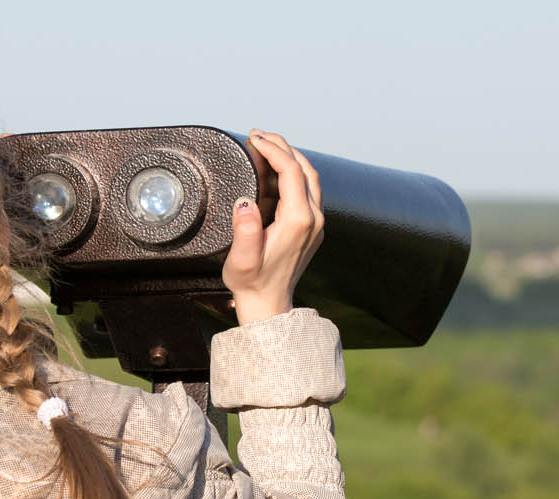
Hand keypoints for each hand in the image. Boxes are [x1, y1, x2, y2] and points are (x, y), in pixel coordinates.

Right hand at [222, 129, 323, 325]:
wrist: (269, 305)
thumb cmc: (253, 283)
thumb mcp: (242, 259)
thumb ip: (245, 230)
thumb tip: (245, 202)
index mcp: (298, 221)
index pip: (291, 171)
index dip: (273, 149)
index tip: (254, 138)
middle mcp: (313, 219)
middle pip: (304, 168)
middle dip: (283, 146)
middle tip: (259, 135)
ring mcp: (316, 223)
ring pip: (310, 177)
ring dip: (290, 157)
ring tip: (267, 146)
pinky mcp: (312, 227)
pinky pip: (308, 190)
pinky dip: (294, 172)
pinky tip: (276, 170)